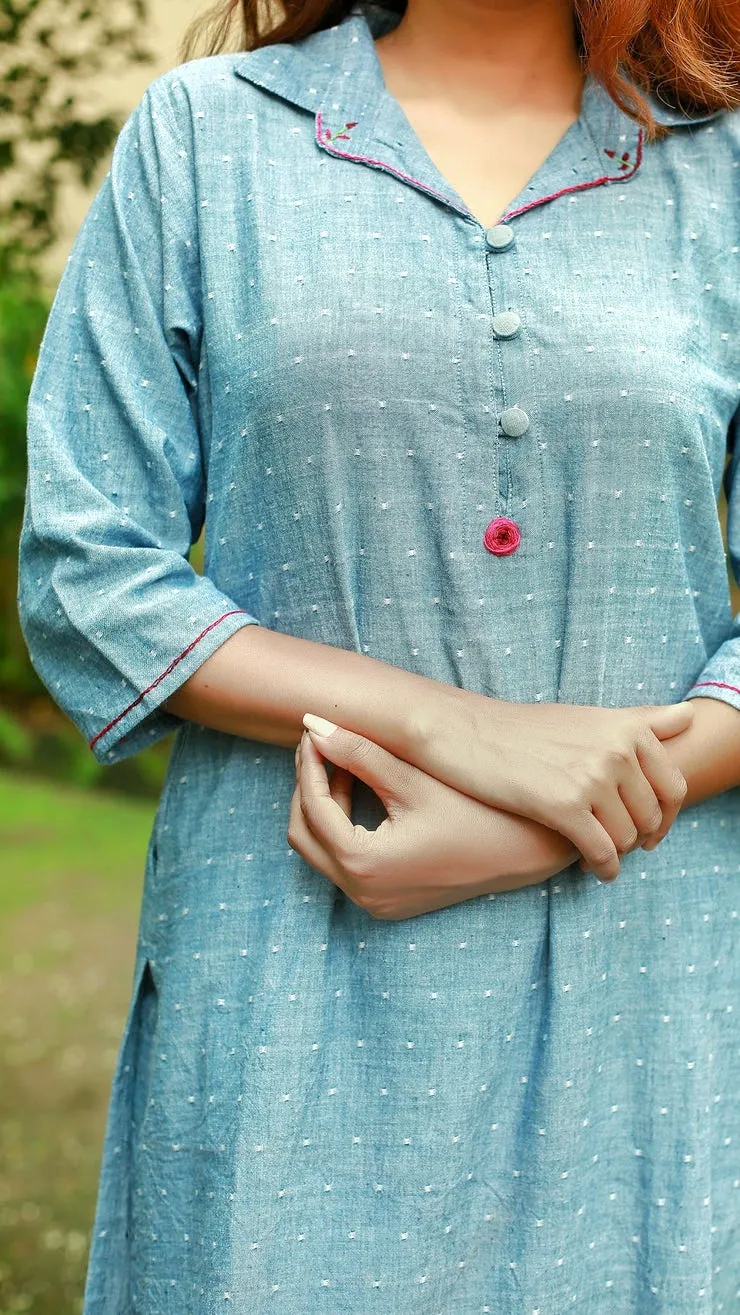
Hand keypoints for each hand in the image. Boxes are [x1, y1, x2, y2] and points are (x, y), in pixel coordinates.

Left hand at [288, 722, 579, 920]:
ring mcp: (374, 904)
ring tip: (344, 761)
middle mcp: (363, 893)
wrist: (527, 853)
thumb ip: (359, 753)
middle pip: (304, 834)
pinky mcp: (387, 902)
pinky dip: (343, 828)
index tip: (313, 730)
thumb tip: (313, 724)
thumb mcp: (414, 780)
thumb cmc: (477, 813)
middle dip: (309, 786)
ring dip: (325, 807)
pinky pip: (344, 864)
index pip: (314, 808)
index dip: (309, 764)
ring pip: (321, 851)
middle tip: (323, 744)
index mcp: (365, 864)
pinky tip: (363, 790)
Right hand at [338, 695, 693, 884]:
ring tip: (601, 858)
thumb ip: (641, 720)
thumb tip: (689, 715)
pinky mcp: (565, 806)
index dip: (665, 815)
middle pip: (653, 816)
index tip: (649, 827)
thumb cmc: (525, 728)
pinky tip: (593, 869)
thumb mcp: (588, 716)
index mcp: (626, 728)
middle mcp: (617, 750)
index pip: (673, 785)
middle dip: (643, 838)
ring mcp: (592, 778)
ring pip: (628, 837)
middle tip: (625, 847)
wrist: (467, 733)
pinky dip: (603, 868)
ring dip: (619, 855)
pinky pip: (602, 851)